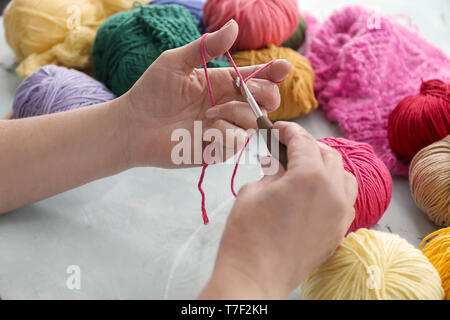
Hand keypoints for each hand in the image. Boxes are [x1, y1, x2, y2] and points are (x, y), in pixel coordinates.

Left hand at [121, 20, 290, 167]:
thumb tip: (234, 25)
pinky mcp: (218, 150)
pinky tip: (205, 132)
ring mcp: (225, 129)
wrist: (133, 126)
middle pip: (266, 101)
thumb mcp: (176, 61)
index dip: (272, 72)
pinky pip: (237, 142)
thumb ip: (206, 47)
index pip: (255, 77)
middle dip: (266, 94)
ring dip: (235, 114)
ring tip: (208, 115)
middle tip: (250, 90)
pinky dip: (224, 135)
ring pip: (253, 122)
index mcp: (222, 84)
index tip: (283, 68)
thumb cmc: (151, 92)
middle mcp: (228, 106)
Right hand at [198, 122, 357, 298]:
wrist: (254, 277)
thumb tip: (280, 163)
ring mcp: (340, 214)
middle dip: (307, 146)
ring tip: (303, 169)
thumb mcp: (253, 191)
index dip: (288, 131)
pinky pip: (344, 200)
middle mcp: (333, 192)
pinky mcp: (338, 231)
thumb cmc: (247, 235)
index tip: (277, 129)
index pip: (303, 141)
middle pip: (327, 155)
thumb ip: (272, 171)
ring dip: (325, 166)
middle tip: (285, 148)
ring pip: (343, 176)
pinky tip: (312, 193)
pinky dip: (332, 188)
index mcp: (310, 177)